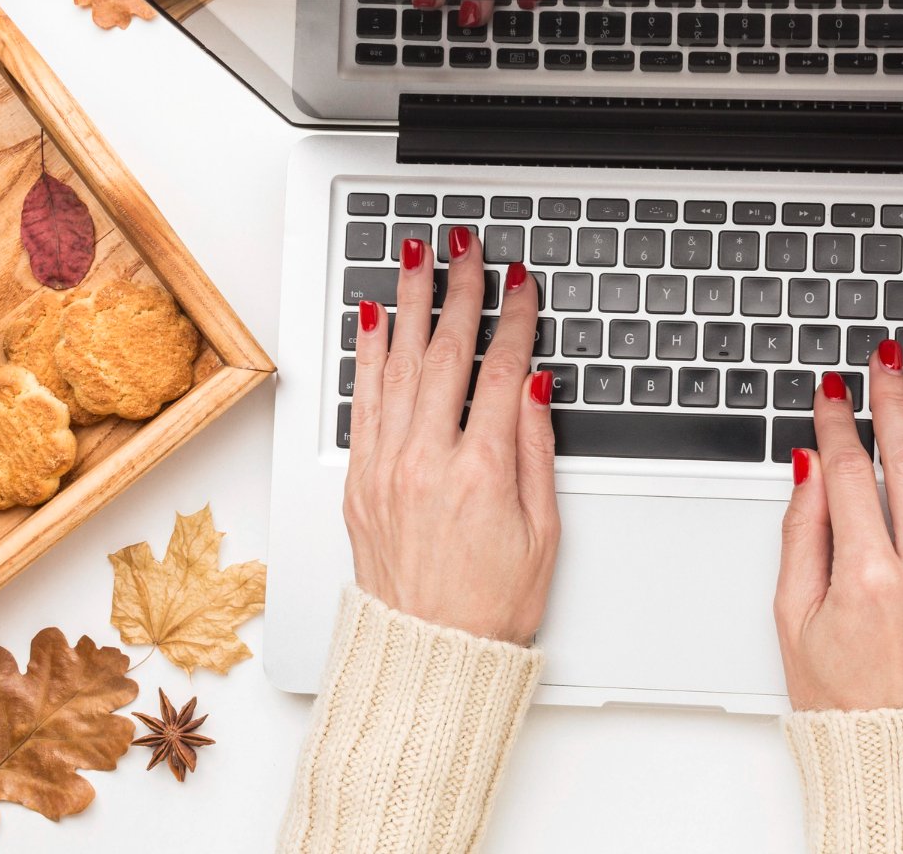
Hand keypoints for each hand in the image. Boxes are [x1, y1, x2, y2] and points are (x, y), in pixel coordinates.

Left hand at [343, 230, 559, 644]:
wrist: (428, 655)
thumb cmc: (489, 605)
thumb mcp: (543, 530)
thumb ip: (537, 449)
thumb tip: (537, 387)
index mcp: (480, 473)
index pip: (502, 371)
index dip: (514, 318)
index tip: (520, 284)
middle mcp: (425, 462)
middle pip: (446, 353)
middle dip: (458, 290)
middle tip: (464, 246)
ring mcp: (385, 469)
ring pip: (396, 365)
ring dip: (407, 304)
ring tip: (414, 258)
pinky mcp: (359, 481)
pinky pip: (362, 401)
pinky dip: (367, 355)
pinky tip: (372, 319)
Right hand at [774, 341, 902, 710]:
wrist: (899, 758)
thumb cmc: (840, 698)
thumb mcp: (793, 617)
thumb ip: (802, 534)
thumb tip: (811, 468)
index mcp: (866, 579)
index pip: (852, 473)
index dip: (837, 421)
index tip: (830, 388)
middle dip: (895, 399)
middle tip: (888, 358)